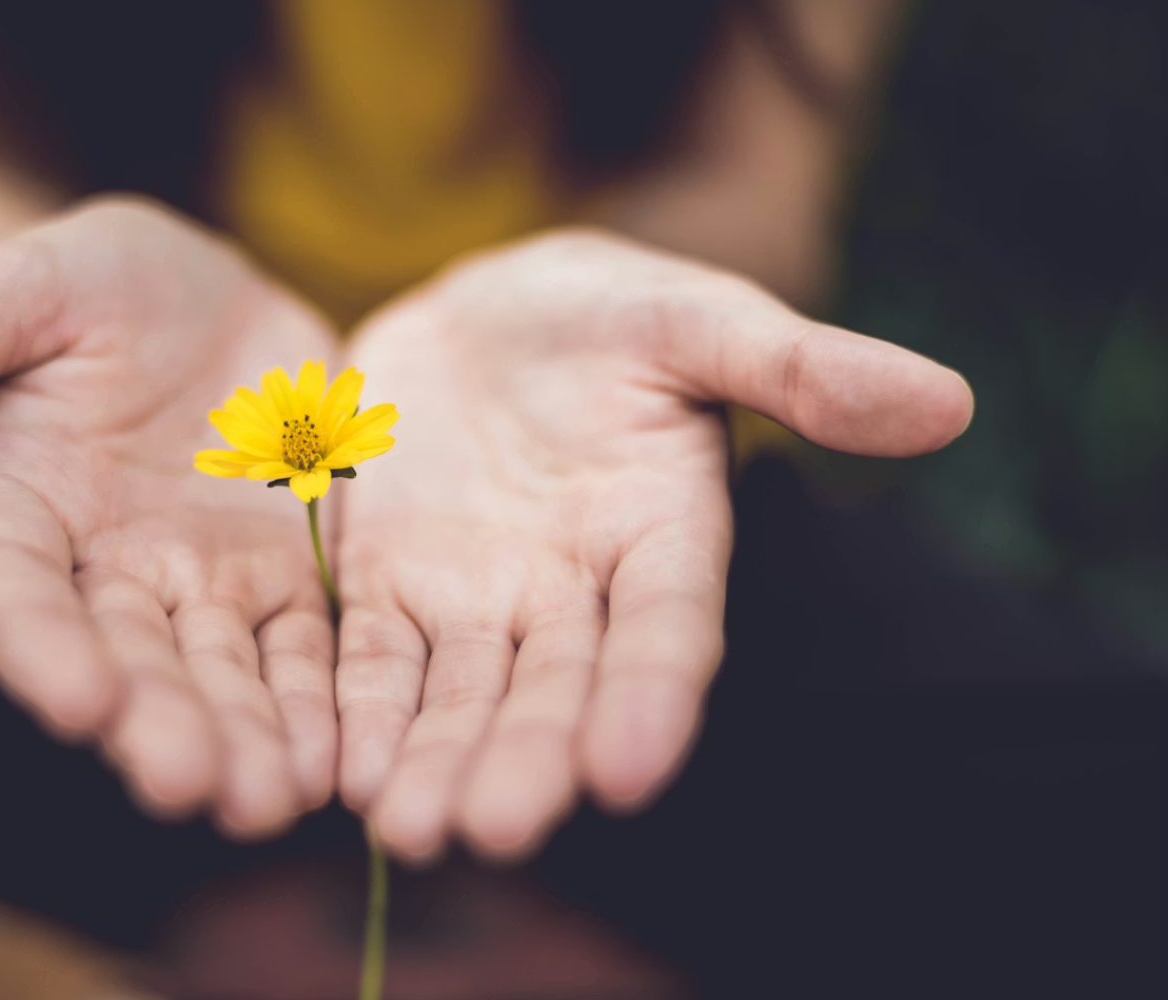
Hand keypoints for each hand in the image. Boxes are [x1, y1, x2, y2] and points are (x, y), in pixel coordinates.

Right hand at [0, 198, 340, 837]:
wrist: (201, 296)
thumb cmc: (89, 285)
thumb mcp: (18, 288)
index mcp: (20, 509)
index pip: (14, 593)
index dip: (40, 648)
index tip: (78, 704)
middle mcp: (103, 570)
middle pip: (126, 660)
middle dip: (158, 724)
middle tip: (193, 786)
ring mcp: (199, 582)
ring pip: (220, 673)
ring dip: (244, 739)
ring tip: (273, 800)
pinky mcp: (282, 577)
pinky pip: (302, 648)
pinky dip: (318, 703)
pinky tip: (340, 760)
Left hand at [335, 230, 972, 861]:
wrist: (483, 314)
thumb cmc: (606, 314)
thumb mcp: (695, 318)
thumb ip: (799, 366)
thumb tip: (948, 403)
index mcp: (662, 534)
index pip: (667, 628)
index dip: (652, 696)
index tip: (628, 770)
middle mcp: (572, 592)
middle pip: (554, 688)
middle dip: (526, 758)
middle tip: (493, 828)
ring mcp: (477, 598)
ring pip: (459, 695)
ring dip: (434, 761)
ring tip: (407, 829)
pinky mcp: (388, 587)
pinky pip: (371, 659)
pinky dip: (357, 712)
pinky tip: (337, 770)